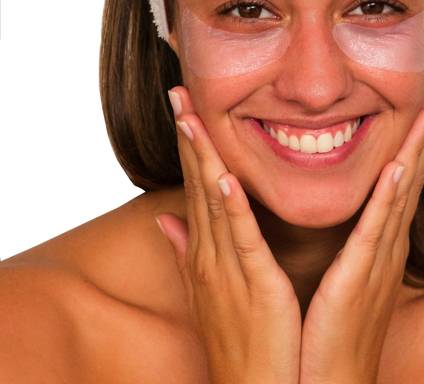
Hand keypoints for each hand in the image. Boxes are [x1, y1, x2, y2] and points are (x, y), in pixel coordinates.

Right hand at [157, 86, 301, 383]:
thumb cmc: (239, 336)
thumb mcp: (209, 287)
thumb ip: (187, 247)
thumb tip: (165, 217)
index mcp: (207, 250)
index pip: (194, 186)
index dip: (187, 146)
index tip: (183, 109)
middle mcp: (210, 253)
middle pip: (196, 184)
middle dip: (186, 138)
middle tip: (177, 93)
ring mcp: (227, 267)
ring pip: (212, 201)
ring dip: (202, 157)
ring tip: (190, 117)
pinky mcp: (253, 284)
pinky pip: (241, 238)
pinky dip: (230, 206)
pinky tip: (224, 176)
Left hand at [299, 83, 423, 383]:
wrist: (327, 383)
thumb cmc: (328, 329)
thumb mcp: (339, 274)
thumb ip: (346, 240)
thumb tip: (343, 212)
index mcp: (378, 242)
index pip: (399, 180)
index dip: (411, 141)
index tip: (419, 105)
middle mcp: (386, 244)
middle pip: (411, 177)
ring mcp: (379, 259)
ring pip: (402, 193)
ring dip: (416, 150)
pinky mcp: (361, 276)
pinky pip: (377, 228)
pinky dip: (391, 195)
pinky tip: (399, 165)